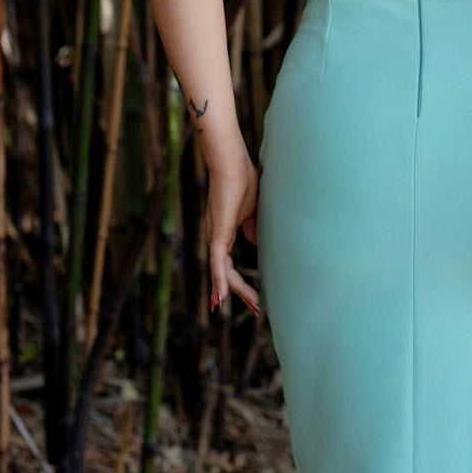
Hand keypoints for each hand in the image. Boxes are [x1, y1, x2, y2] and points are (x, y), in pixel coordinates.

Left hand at [204, 156, 259, 313]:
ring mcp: (215, 236)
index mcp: (223, 232)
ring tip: (252, 305)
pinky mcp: (218, 233)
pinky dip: (219, 280)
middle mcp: (216, 238)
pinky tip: (222, 297)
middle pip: (225, 273)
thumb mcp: (251, 210)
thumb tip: (255, 243)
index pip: (228, 264)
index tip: (254, 297)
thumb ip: (252, 227)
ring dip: (234, 290)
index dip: (239, 282)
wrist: (231, 164)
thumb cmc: (242, 180)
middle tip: (256, 308)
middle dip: (241, 292)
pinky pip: (217, 262)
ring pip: (222, 272)